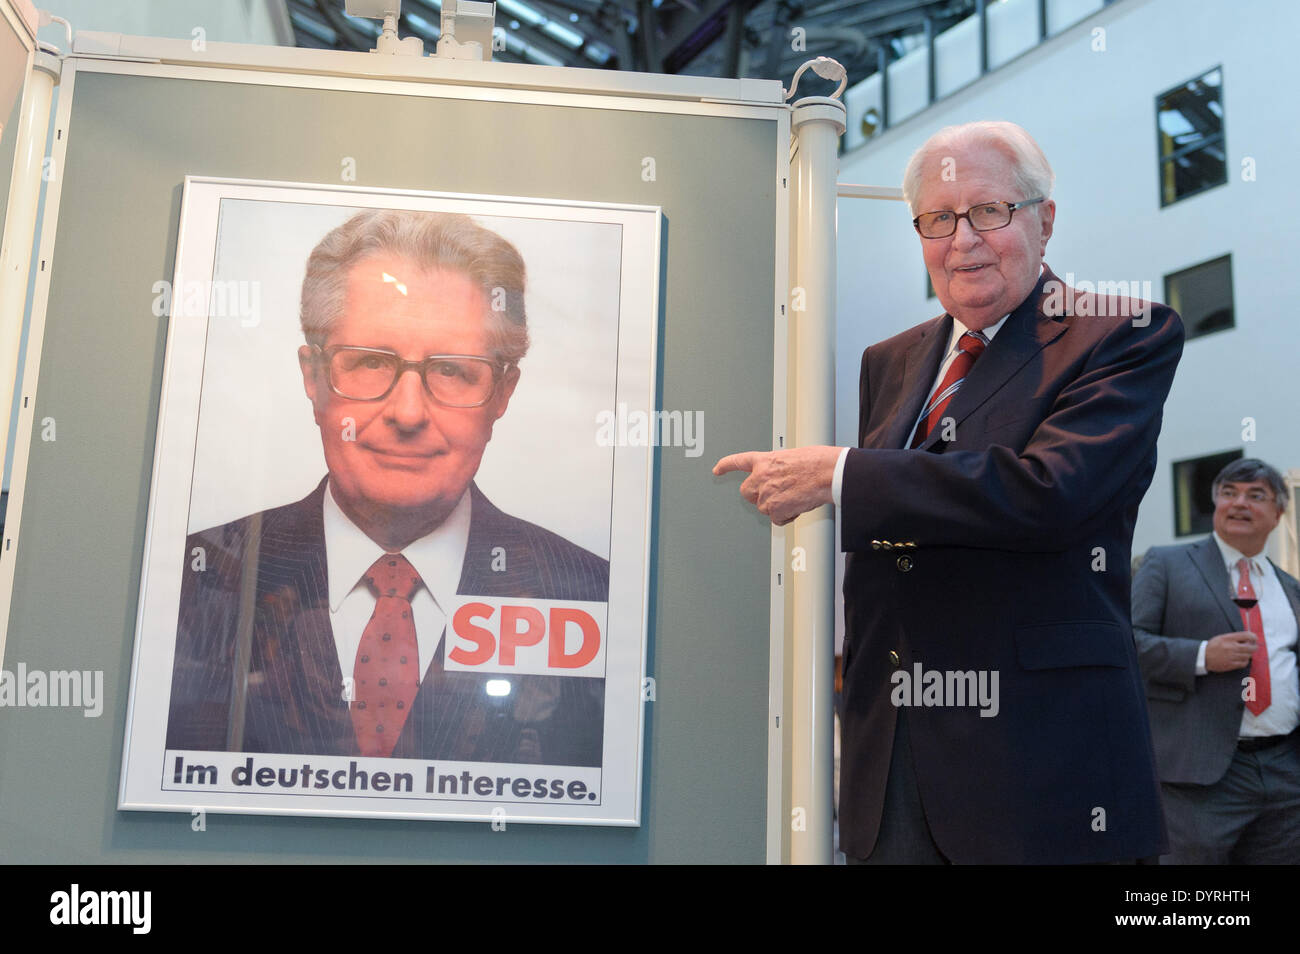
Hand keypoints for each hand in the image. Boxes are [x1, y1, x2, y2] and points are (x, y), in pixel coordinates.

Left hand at [713, 446, 841, 525]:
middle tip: (775, 495)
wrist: (827, 472)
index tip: (717, 469)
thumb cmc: (816, 462)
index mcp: (765, 460)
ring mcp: (766, 493)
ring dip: (777, 507)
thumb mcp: (791, 457)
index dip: (726, 466)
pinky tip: (798, 506)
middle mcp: (761, 476)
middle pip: (746, 492)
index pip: (739, 461)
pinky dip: (787, 517)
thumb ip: (778, 467)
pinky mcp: (775, 509)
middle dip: (757, 496)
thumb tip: (780, 478)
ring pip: (764, 508)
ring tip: (795, 497)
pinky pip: (777, 520)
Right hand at [1205, 631, 1258, 671]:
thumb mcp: (1222, 637)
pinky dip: (1245, 661)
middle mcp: (1231, 647)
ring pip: (1248, 655)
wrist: (1203, 657)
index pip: (1247, 635)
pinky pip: (1244, 663)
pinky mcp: (1231, 664)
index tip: (1254, 639)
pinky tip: (1242, 659)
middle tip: (1252, 646)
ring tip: (1244, 653)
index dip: (1253, 637)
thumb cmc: (1213, 646)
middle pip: (1251, 647)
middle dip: (1254, 647)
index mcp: (1228, 638)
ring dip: (1248, 654)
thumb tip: (1248, 639)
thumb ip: (1234, 637)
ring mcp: (1231, 656)